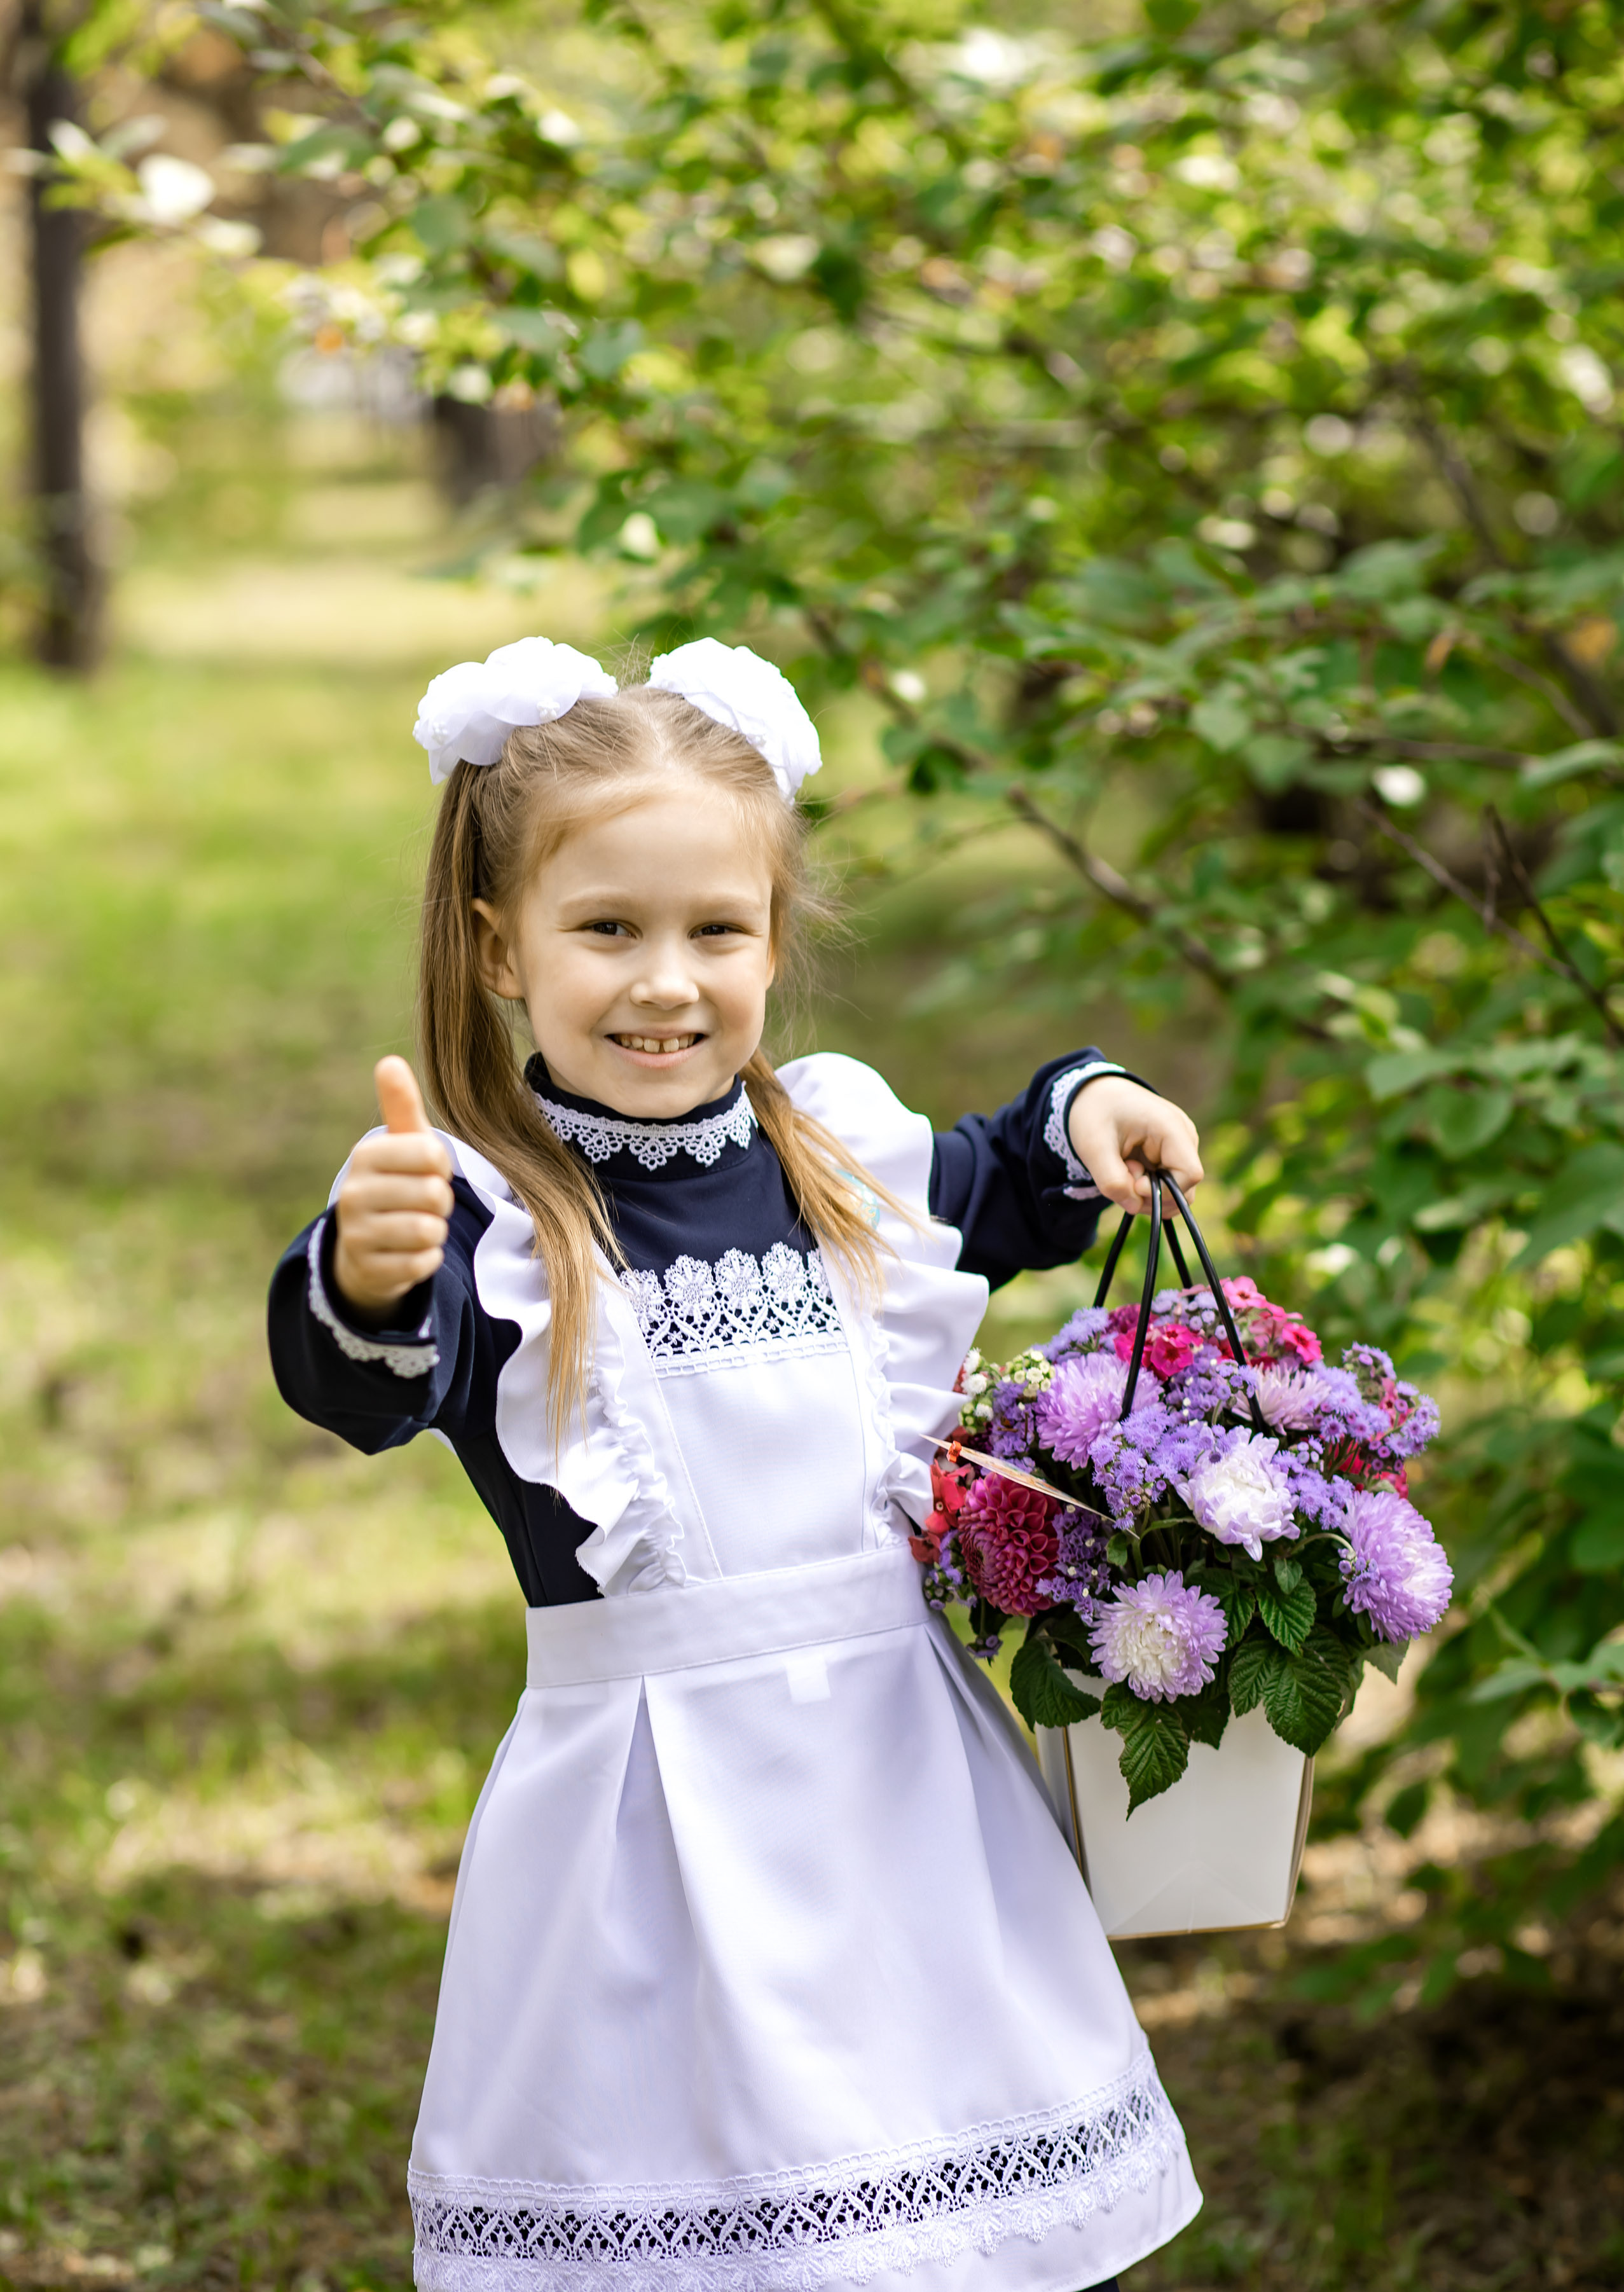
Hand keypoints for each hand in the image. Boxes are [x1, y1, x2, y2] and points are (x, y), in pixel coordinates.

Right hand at [332, 1058, 453, 1323]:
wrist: (363, 1249)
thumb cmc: (393, 1186)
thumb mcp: (398, 1146)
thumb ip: (400, 1107)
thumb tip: (389, 1060)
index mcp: (366, 1156)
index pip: (432, 1154)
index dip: (440, 1167)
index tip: (424, 1173)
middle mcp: (353, 1194)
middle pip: (433, 1195)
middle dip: (439, 1202)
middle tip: (422, 1204)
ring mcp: (358, 1234)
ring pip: (429, 1230)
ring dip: (434, 1231)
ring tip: (416, 1226)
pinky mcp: (370, 1270)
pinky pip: (423, 1263)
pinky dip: (427, 1260)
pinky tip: (409, 1253)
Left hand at [1067, 1075, 1202, 1215]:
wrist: (1095, 1094)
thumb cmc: (1095, 1113)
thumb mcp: (1093, 1147)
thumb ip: (1112, 1182)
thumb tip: (1135, 1206)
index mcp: (1171, 1126)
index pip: (1190, 1175)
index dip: (1163, 1191)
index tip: (1132, 1183)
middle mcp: (1184, 1136)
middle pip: (1184, 1188)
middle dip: (1151, 1195)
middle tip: (1120, 1174)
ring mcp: (1182, 1146)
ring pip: (1176, 1190)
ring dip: (1147, 1192)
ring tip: (1124, 1168)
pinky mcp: (1173, 1154)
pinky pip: (1167, 1184)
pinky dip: (1146, 1186)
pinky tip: (1129, 1169)